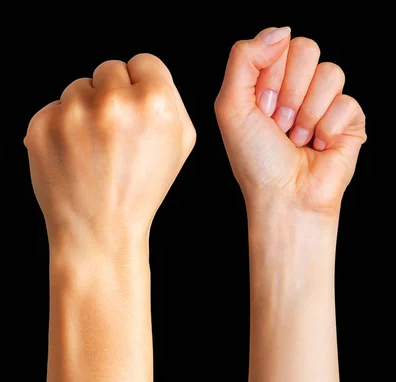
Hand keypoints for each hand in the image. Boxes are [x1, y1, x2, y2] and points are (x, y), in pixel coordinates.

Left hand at [24, 54, 195, 247]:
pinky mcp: (41, 127)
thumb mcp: (180, 143)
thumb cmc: (141, 188)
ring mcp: (73, 115)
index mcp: (154, 103)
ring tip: (92, 148)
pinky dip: (60, 126)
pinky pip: (53, 107)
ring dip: (84, 110)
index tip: (135, 109)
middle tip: (112, 133)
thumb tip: (144, 72)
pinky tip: (72, 154)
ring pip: (78, 87)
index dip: (141, 85)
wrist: (99, 231)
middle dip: (111, 94)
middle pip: (109, 68)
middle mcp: (112, 103)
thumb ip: (170, 98)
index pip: (144, 61)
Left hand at [214, 27, 365, 215]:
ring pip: (331, 72)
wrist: (284, 197)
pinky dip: (327, 129)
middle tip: (278, 123)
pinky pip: (347, 101)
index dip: (270, 74)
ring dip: (307, 113)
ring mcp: (324, 100)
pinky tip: (318, 146)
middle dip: (289, 91)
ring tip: (297, 137)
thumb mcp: (230, 106)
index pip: (278, 42)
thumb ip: (243, 59)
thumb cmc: (254, 159)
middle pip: (307, 48)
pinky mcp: (349, 118)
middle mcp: (296, 86)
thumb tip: (281, 31)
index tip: (260, 106)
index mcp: (266, 80)